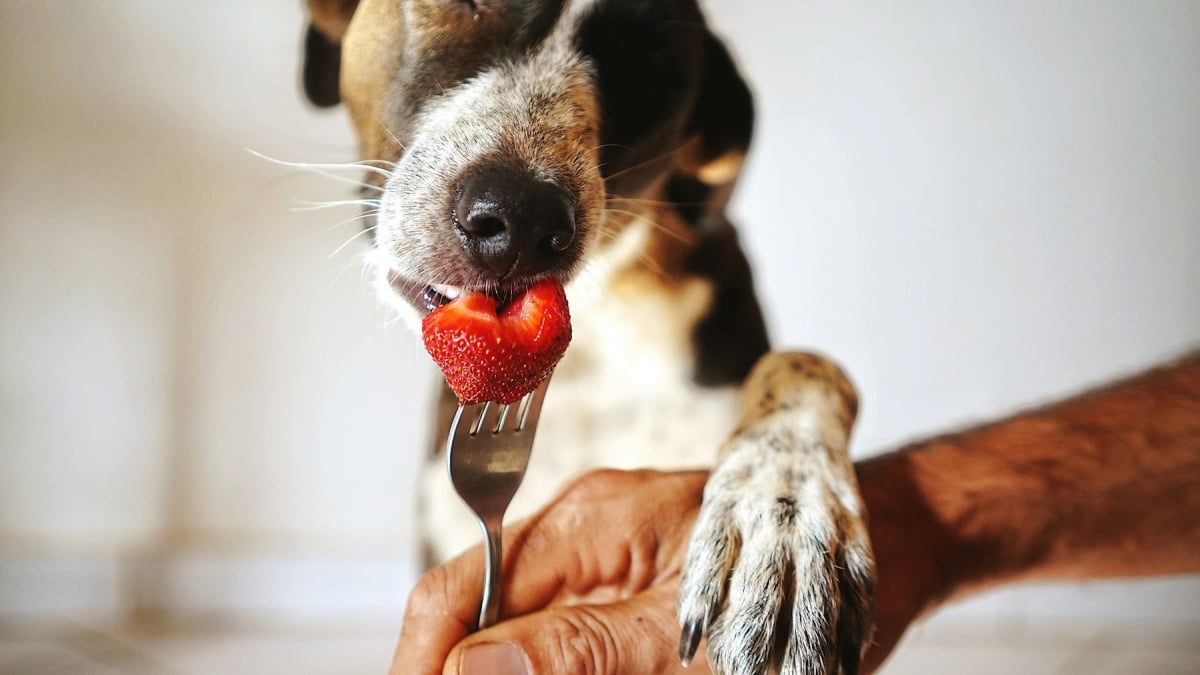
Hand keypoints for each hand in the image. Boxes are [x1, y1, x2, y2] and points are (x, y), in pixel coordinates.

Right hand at [393, 468, 931, 673]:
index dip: (422, 663)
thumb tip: (464, 670)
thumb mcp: (689, 640)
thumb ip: (579, 651)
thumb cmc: (802, 584)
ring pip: (517, 631)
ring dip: (511, 670)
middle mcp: (581, 530)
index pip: (456, 592)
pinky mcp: (629, 584)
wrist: (883, 553)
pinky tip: (563, 671)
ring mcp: (604, 555)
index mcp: (585, 522)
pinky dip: (552, 665)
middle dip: (466, 673)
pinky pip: (564, 632)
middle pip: (475, 616)